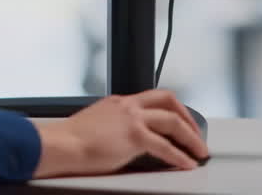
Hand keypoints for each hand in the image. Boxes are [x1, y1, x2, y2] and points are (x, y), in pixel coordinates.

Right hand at [31, 90, 207, 177]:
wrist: (61, 144)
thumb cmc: (69, 140)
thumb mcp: (95, 124)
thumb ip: (113, 127)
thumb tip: (121, 142)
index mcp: (117, 102)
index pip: (152, 98)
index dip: (170, 109)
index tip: (179, 120)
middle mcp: (127, 105)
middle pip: (168, 100)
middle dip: (187, 117)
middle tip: (195, 134)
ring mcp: (132, 118)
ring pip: (173, 121)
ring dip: (191, 137)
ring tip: (199, 151)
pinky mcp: (134, 136)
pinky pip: (166, 146)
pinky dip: (180, 156)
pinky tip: (186, 164)